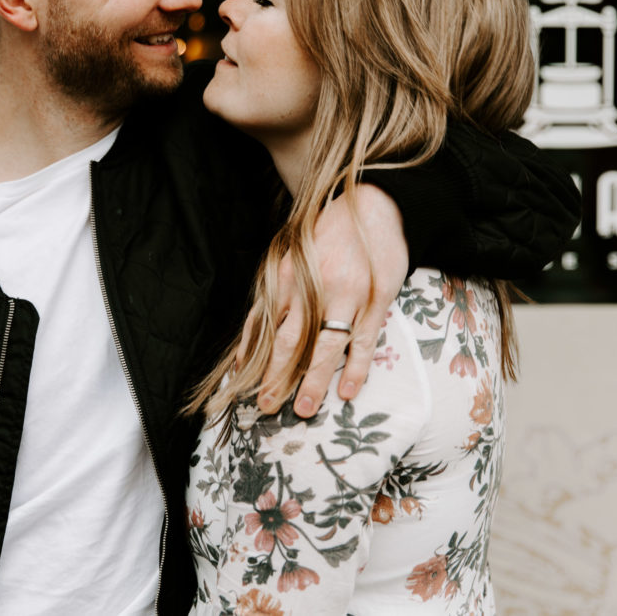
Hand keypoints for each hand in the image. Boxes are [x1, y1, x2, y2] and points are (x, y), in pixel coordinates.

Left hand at [239, 185, 408, 416]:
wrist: (372, 207)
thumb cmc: (327, 238)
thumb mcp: (292, 261)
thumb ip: (273, 298)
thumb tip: (249, 344)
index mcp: (287, 279)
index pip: (264, 326)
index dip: (252, 358)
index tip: (241, 385)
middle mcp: (312, 288)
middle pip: (289, 341)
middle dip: (276, 377)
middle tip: (266, 407)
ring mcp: (346, 295)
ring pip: (325, 346)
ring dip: (313, 380)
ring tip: (305, 409)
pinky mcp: (375, 300)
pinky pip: (363, 341)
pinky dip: (355, 368)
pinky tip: (347, 391)